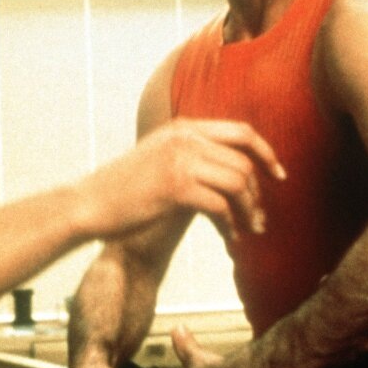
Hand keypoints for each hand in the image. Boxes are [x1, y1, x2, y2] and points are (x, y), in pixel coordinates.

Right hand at [78, 118, 285, 241]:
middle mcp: (184, 138)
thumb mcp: (161, 161)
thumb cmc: (124, 191)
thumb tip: (234, 174)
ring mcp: (180, 159)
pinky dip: (231, 226)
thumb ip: (193, 158)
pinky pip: (221, 206)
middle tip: (260, 219)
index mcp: (183, 128)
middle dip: (258, 193)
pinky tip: (230, 240)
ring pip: (237, 183)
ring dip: (249, 212)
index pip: (241, 131)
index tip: (279, 175)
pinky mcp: (175, 186)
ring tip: (249, 232)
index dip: (266, 153)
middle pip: (244, 161)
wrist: (87, 205)